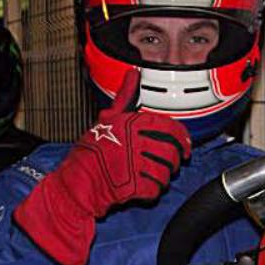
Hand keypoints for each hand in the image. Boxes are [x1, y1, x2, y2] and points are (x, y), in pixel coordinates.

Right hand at [13, 69, 191, 264]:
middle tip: (169, 162)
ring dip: (162, 175)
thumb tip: (132, 74)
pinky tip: (142, 186)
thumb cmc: (92, 151)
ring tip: (150, 174)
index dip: (182, 138)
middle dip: (174, 159)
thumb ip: (125, 97)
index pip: (170, 128)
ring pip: (166, 171)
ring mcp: (136, 165)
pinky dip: (153, 190)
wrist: (79, 181)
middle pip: (172, 151)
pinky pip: (157, 188)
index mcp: (131, 124)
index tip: (185, 146)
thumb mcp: (107, 118)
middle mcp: (136, 142)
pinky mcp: (136, 186)